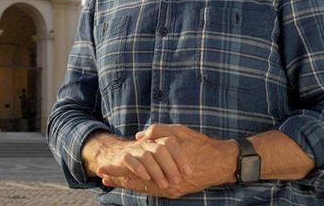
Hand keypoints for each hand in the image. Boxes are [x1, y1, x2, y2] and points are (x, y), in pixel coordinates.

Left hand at [97, 124, 236, 197]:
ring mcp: (171, 190)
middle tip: (101, 176)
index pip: (134, 172)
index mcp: (163, 169)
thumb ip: (157, 132)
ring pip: (143, 188)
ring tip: (111, 180)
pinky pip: (154, 189)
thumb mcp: (178, 132)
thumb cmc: (200, 145)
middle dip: (117, 179)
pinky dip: (142, 185)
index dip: (117, 171)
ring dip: (127, 183)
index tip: (102, 169)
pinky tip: (132, 181)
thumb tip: (139, 137)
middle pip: (135, 183)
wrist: (222, 162)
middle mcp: (166, 184)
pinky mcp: (176, 191)